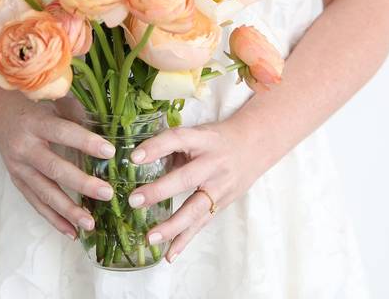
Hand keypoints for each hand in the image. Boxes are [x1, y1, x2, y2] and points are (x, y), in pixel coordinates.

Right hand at [0, 93, 117, 238]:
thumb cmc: (32, 105)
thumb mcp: (52, 101)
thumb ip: (76, 114)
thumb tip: (109, 129)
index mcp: (35, 122)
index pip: (63, 132)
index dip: (85, 142)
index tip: (110, 152)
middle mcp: (24, 147)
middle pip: (54, 168)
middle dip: (81, 183)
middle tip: (107, 193)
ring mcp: (18, 167)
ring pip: (44, 193)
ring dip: (68, 210)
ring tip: (90, 223)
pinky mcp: (17, 181)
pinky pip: (36, 203)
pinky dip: (54, 219)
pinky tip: (72, 232)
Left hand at [127, 120, 262, 261]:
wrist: (253, 146)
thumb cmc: (216, 139)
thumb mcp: (196, 134)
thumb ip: (171, 146)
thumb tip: (137, 161)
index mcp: (203, 139)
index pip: (177, 140)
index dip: (156, 148)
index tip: (134, 158)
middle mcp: (213, 164)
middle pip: (186, 179)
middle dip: (159, 191)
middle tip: (135, 201)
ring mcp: (219, 186)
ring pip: (195, 208)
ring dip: (172, 226)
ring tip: (150, 237)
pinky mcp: (222, 204)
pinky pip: (201, 224)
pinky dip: (184, 240)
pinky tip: (169, 254)